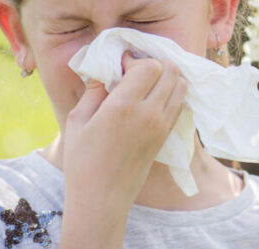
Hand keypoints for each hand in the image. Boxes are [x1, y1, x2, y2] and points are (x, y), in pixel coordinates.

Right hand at [59, 51, 186, 247]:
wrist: (102, 198)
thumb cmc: (82, 160)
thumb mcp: (77, 120)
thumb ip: (94, 90)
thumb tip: (105, 69)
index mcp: (123, 106)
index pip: (149, 66)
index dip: (136, 61)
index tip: (121, 67)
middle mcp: (149, 113)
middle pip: (171, 71)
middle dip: (155, 65)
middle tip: (136, 73)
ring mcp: (162, 125)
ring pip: (181, 86)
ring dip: (167, 78)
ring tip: (147, 84)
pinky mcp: (167, 136)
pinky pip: (180, 104)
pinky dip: (172, 95)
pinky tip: (153, 100)